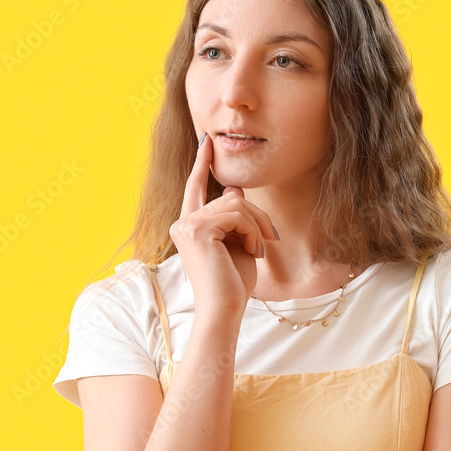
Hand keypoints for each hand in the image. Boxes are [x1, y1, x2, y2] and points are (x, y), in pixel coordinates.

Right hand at [169, 132, 276, 320]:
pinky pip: (237, 214)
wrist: (224, 309)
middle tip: (267, 241)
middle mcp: (183, 223)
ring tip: (256, 249)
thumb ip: (233, 217)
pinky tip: (251, 250)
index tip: (207, 141)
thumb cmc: (233, 283)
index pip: (196, 187)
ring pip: (236, 204)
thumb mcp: (237, 243)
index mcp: (190, 226)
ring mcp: (187, 225)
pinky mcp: (197, 230)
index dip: (203, 163)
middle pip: (230, 197)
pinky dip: (252, 232)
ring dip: (256, 227)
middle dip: (256, 217)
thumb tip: (234, 189)